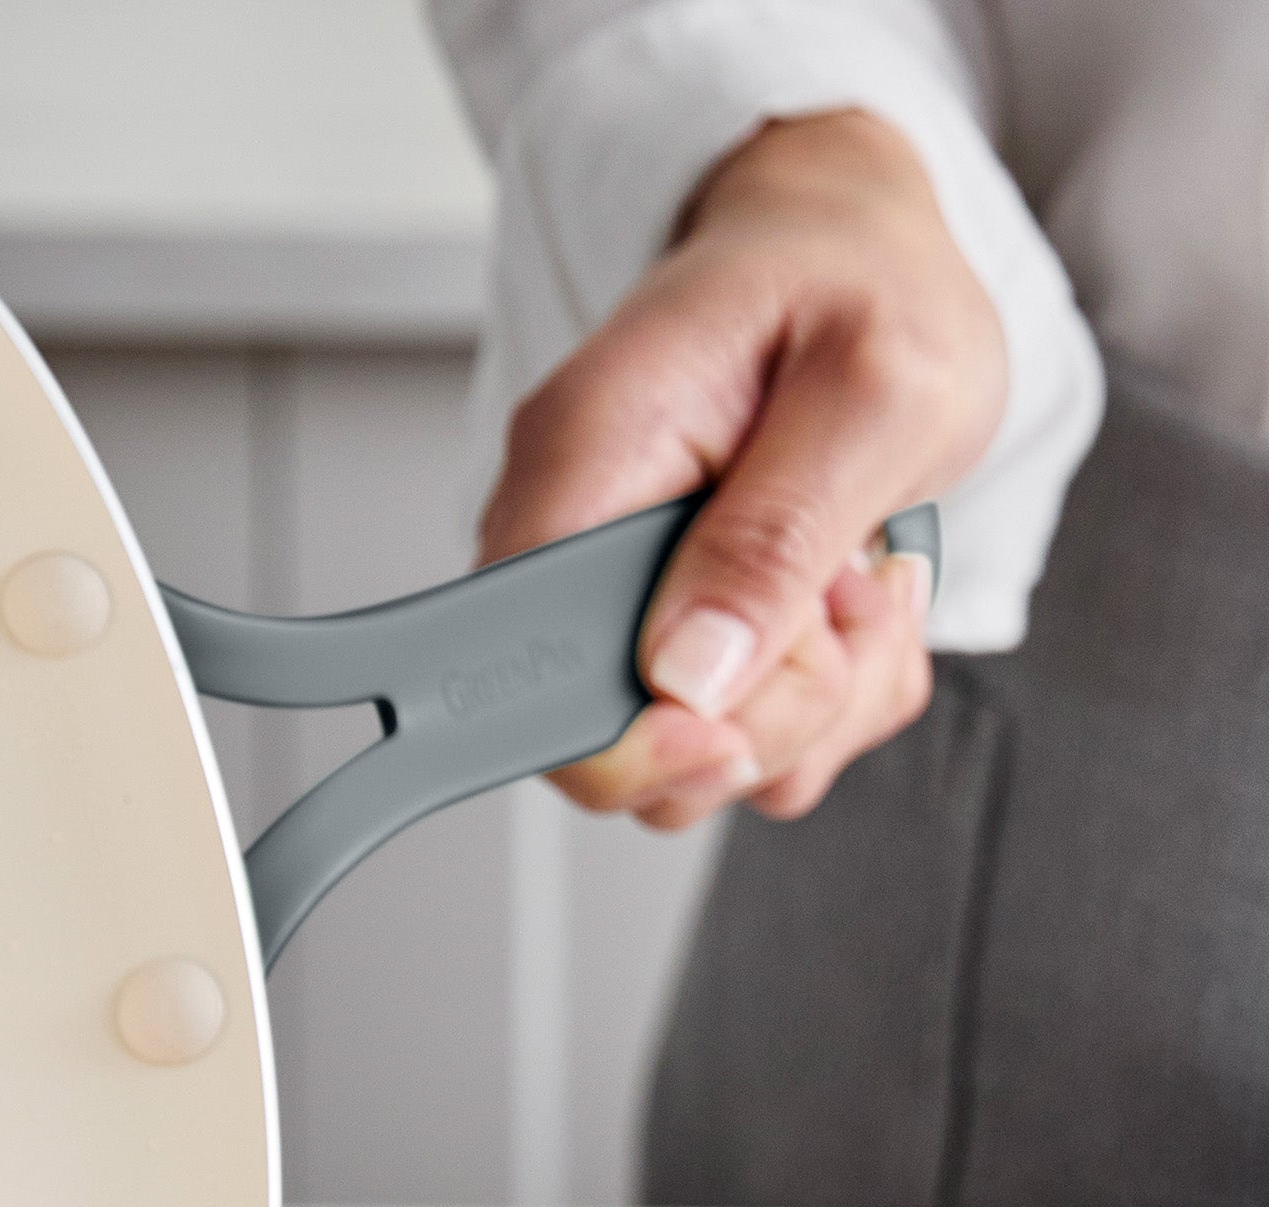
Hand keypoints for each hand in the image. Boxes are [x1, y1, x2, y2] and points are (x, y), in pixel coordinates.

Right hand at [479, 108, 1005, 828]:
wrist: (865, 252)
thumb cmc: (864, 287)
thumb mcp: (876, 392)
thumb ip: (779, 536)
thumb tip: (687, 676)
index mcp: (580, 466)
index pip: (519, 675)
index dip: (628, 740)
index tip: (733, 715)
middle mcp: (574, 544)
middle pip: (618, 749)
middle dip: (766, 714)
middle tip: (844, 597)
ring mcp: (620, 603)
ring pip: (694, 764)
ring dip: (817, 704)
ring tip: (858, 580)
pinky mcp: (673, 639)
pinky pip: (750, 744)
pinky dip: (832, 699)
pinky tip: (849, 601)